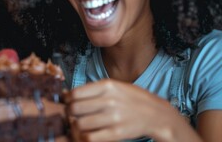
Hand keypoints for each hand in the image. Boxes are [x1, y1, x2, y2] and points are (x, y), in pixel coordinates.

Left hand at [65, 79, 191, 141]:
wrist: (156, 114)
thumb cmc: (131, 99)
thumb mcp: (115, 86)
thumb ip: (93, 89)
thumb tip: (66, 94)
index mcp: (107, 86)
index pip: (75, 93)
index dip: (66, 99)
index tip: (66, 102)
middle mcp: (109, 100)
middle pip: (74, 109)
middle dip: (68, 113)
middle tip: (71, 115)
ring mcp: (113, 118)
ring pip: (79, 124)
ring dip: (74, 126)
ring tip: (78, 124)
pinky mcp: (116, 133)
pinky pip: (89, 137)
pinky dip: (82, 137)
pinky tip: (85, 134)